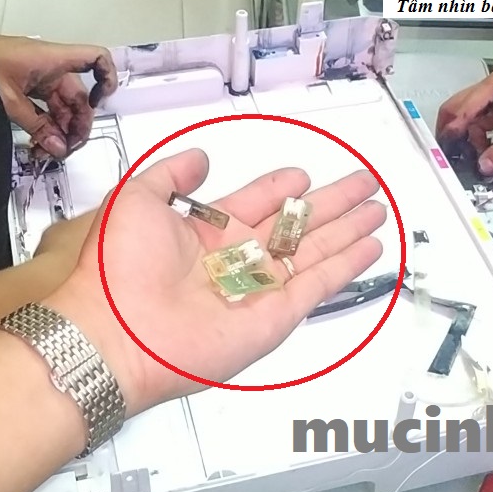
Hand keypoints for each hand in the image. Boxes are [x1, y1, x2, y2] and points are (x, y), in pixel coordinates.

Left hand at [0, 33, 117, 157]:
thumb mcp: (9, 100)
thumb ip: (38, 126)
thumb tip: (60, 148)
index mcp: (53, 60)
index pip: (96, 58)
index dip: (106, 78)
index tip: (100, 104)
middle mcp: (52, 67)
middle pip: (79, 97)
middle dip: (76, 125)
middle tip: (66, 150)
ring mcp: (40, 78)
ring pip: (62, 107)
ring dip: (60, 130)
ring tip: (47, 153)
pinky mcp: (27, 88)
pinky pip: (46, 109)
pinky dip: (46, 126)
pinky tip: (40, 145)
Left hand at [47, 149, 386, 414]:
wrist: (116, 333)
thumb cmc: (116, 271)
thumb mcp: (136, 199)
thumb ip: (171, 174)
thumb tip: (199, 158)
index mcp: (206, 234)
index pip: (256, 203)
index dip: (280, 187)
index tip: (301, 175)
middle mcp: (236, 261)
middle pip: (296, 225)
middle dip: (332, 204)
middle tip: (364, 185)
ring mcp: (259, 289)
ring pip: (314, 251)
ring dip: (348, 231)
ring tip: (377, 211)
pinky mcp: (275, 317)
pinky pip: (317, 285)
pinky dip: (346, 265)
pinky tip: (369, 247)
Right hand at [435, 66, 492, 174]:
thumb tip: (483, 166)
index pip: (463, 107)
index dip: (452, 129)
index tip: (445, 150)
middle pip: (461, 108)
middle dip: (454, 130)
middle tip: (449, 154)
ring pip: (474, 117)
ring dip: (469, 136)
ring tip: (469, 159)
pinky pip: (489, 123)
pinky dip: (484, 137)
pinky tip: (485, 154)